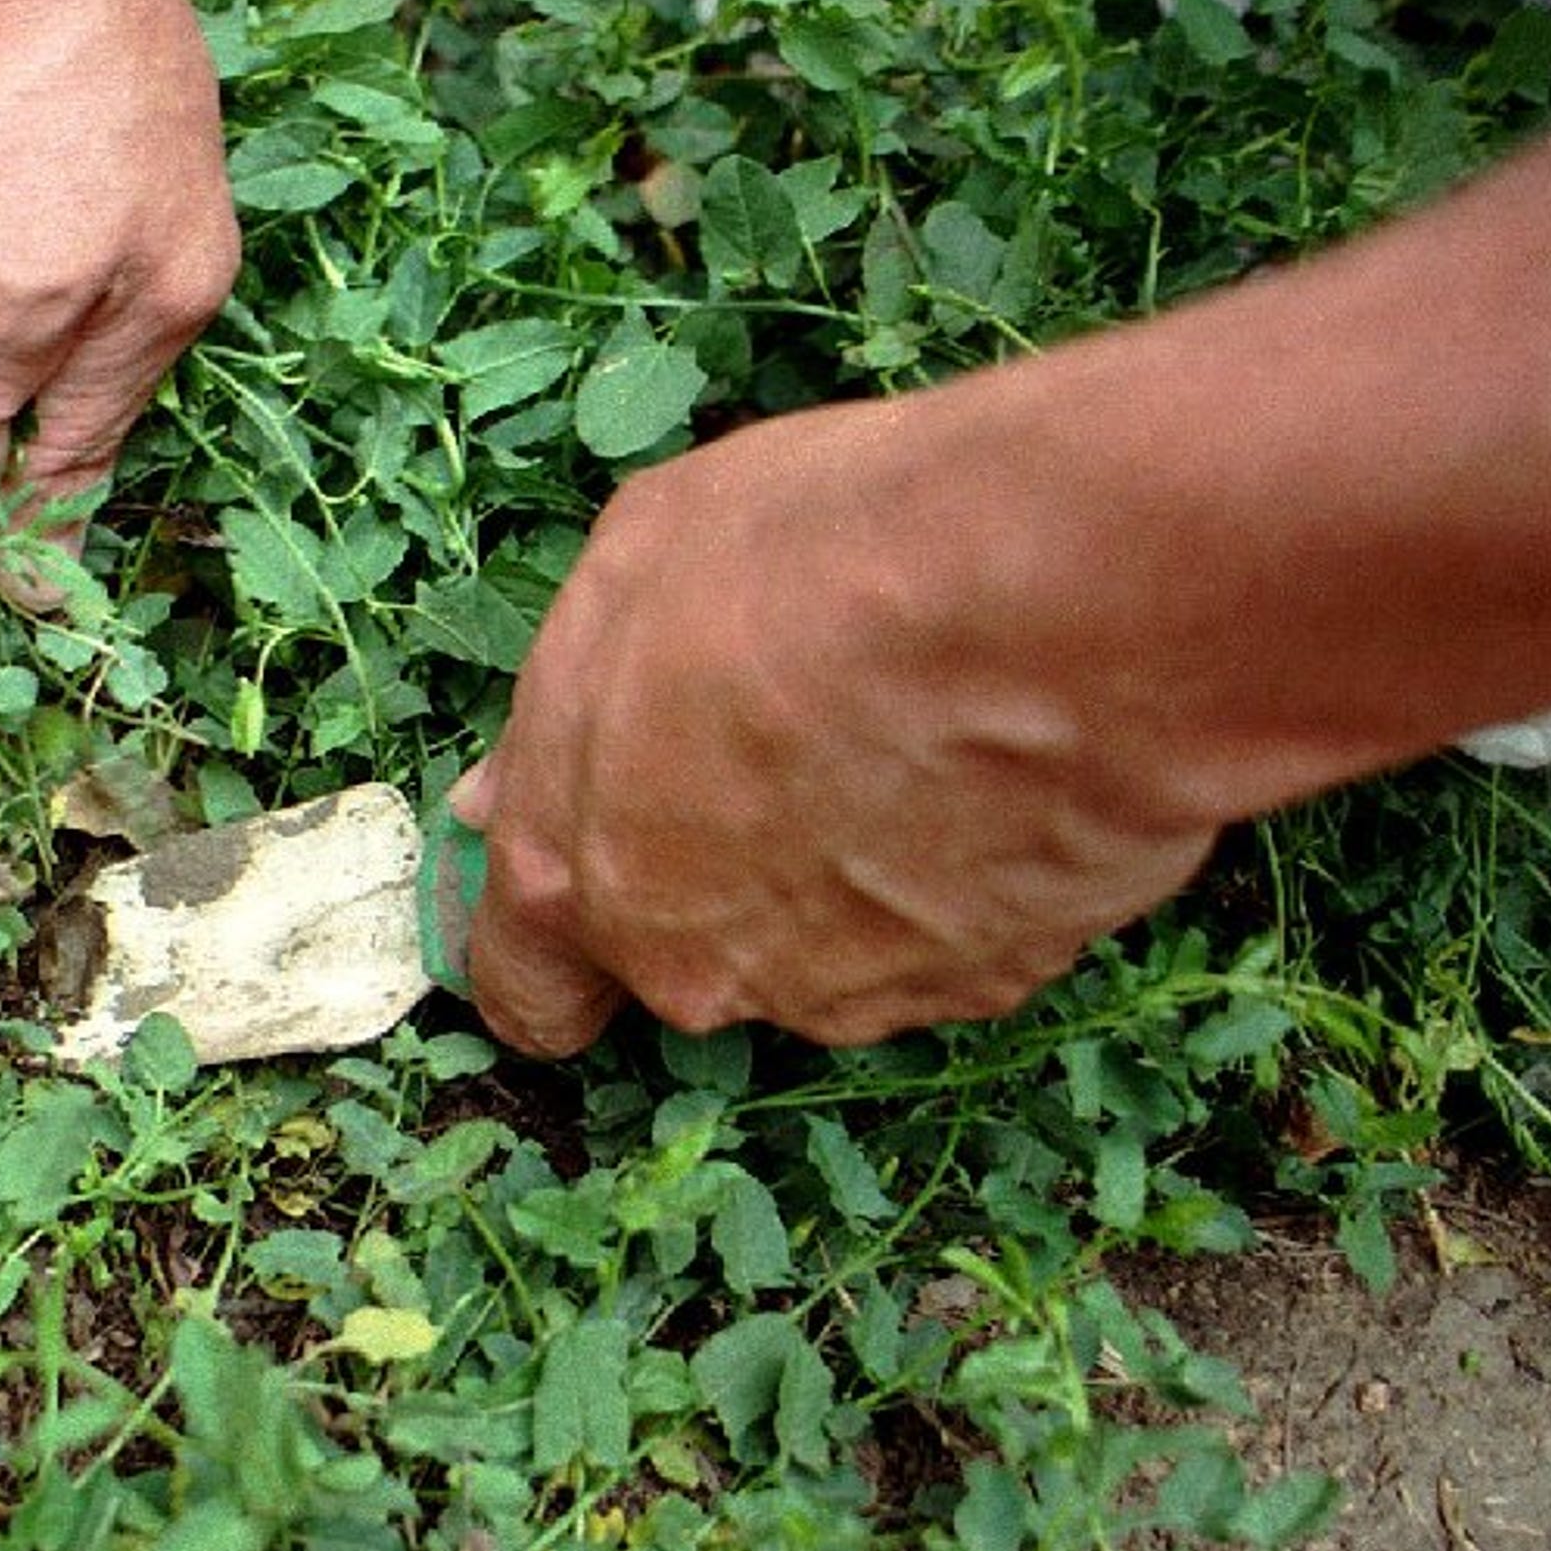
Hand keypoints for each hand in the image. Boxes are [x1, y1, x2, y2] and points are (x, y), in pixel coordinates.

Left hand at [450, 401, 1226, 1055]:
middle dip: (719, 870)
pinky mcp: (993, 984)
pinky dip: (964, 873)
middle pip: (692, 957)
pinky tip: (992, 761)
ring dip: (850, 871)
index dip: (553, 954)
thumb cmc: (813, 557)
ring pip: (830, 953)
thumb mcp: (627, 572)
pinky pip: (955, 936)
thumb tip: (499, 799)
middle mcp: (708, 969)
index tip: (589, 890)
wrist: (1051, 595)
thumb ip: (559, 714)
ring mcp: (857, 991)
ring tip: (908, 728)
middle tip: (785, 735)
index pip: (530, 993)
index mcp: (583, 876)